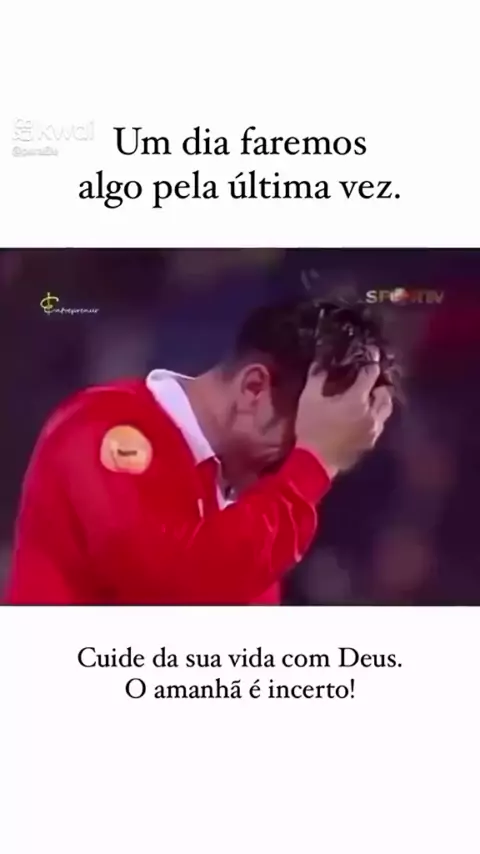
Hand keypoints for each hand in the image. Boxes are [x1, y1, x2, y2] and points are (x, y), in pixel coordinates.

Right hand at [295, 352, 392, 477]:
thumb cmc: (311, 428)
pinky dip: (376, 416)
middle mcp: (372, 413)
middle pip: (385, 392)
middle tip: (369, 380)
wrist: (315, 463)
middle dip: (379, 383)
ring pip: (386, 409)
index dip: (371, 362)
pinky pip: (380, 424)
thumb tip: (321, 361)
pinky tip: (364, 416)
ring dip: (380, 400)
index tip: (369, 355)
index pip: (371, 374)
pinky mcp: (371, 442)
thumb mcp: (308, 399)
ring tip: (370, 398)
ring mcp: (374, 429)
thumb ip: (317, 377)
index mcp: (357, 399)